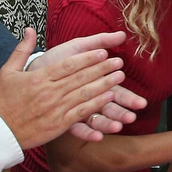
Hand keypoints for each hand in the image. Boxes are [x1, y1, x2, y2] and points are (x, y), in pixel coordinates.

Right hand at [0, 30, 126, 149]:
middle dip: (102, 68)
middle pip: (80, 78)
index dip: (87, 58)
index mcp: (39, 78)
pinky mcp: (58, 125)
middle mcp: (49, 93)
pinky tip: (108, 97)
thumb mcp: (7, 71)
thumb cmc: (2, 100)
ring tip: (119, 77)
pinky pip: (81, 113)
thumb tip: (30, 29)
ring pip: (84, 94)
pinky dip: (96, 105)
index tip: (102, 52)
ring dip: (104, 85)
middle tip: (118, 62)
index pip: (68, 65)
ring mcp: (55, 109)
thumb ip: (21, 50)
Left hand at [29, 31, 146, 140]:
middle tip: (132, 117)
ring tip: (118, 126)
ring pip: (97, 119)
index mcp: (95, 83)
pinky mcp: (64, 119)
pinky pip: (77, 129)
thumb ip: (100, 41)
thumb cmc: (56, 59)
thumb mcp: (78, 47)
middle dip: (122, 113)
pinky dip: (88, 132)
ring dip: (108, 123)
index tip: (140, 103)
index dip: (129, 98)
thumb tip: (122, 34)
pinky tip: (97, 136)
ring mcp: (77, 110)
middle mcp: (89, 98)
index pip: (116, 92)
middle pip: (110, 108)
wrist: (30, 69)